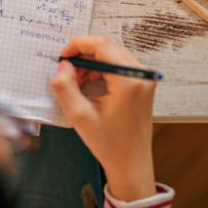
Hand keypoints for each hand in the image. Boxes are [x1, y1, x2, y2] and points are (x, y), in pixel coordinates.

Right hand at [50, 36, 156, 201]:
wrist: (131, 163)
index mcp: (128, 80)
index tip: (62, 56)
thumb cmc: (109, 143)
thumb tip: (63, 65)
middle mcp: (141, 74)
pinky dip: (100, 68)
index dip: (78, 45)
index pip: (101, 45)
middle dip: (83, 54)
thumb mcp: (78, 116)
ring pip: (112, 53)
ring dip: (91, 61)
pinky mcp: (142, 82)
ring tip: (77, 81)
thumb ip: (65, 87)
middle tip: (67, 70)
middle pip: (107, 46)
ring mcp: (144, 78)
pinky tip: (89, 84)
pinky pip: (118, 63)